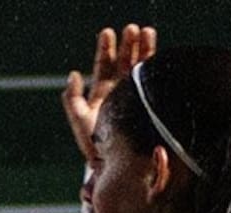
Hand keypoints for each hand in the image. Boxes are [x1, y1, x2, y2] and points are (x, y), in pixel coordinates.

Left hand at [62, 24, 156, 162]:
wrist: (119, 165)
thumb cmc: (96, 147)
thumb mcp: (80, 121)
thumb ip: (72, 99)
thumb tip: (73, 74)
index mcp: (103, 95)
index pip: (104, 67)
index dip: (105, 49)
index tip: (108, 32)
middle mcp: (120, 93)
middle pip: (123, 63)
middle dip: (127, 45)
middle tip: (131, 28)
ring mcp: (135, 97)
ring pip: (139, 68)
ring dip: (143, 49)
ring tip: (145, 31)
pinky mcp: (149, 105)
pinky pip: (152, 81)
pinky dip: (154, 65)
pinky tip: (157, 53)